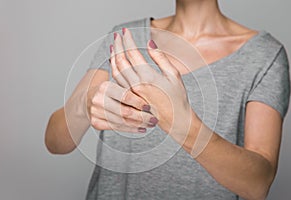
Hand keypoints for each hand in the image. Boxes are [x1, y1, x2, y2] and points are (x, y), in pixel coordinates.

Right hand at [87, 80, 157, 132]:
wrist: (89, 98)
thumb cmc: (109, 91)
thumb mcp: (118, 84)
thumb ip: (131, 89)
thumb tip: (152, 98)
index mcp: (105, 86)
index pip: (125, 96)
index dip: (139, 103)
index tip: (150, 107)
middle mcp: (98, 99)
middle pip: (124, 112)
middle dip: (142, 117)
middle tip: (154, 119)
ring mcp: (95, 112)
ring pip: (121, 122)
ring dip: (138, 124)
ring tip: (149, 124)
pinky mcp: (95, 123)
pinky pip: (116, 128)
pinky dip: (130, 129)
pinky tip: (140, 128)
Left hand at [110, 28, 192, 143]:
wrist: (175, 120)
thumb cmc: (177, 97)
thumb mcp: (173, 74)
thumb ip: (160, 57)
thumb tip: (149, 43)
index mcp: (148, 77)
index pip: (132, 53)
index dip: (127, 40)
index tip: (125, 31)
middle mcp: (136, 85)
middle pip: (120, 61)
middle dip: (117, 46)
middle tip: (116, 36)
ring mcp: (131, 93)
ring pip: (116, 72)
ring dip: (113, 57)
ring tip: (113, 47)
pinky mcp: (130, 99)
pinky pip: (118, 82)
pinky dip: (114, 70)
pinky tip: (115, 64)